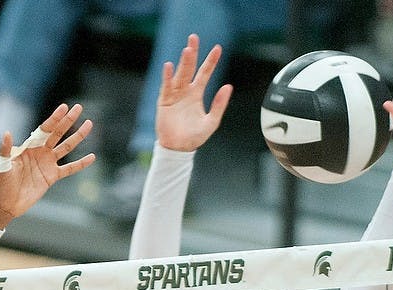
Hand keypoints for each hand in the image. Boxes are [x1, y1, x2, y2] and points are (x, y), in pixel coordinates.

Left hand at [0, 103, 95, 228]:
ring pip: (66, 147)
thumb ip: (6, 149)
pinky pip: (69, 169)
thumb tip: (7, 133)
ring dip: (77, 136)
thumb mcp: (2, 165)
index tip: (64, 107)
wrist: (6, 203)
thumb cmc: (1, 183)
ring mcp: (47, 164)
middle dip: (68, 121)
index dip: (54, 119)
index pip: (44, 129)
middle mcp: (40, 152)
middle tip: (78, 107)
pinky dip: (81, 164)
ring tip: (89, 124)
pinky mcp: (52, 177)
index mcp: (29, 146)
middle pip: (57, 133)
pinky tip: (92, 157)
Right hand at [155, 34, 231, 151]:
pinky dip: (168, 77)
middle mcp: (185, 91)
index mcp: (196, 94)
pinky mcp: (164, 102)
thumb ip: (219, 104)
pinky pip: (166, 87)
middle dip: (192, 53)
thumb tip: (228, 87)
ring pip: (179, 75)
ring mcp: (174, 95)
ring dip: (183, 62)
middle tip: (194, 38)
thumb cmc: (194, 137)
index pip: (204, 73)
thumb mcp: (212, 121)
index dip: (211, 61)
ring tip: (187, 50)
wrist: (178, 148)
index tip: (218, 48)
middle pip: (189, 68)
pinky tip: (169, 67)